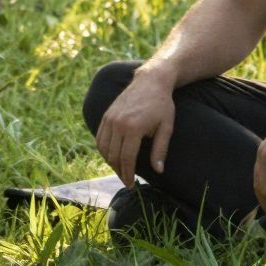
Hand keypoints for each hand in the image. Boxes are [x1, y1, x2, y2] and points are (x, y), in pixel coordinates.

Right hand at [95, 67, 176, 187]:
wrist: (150, 80)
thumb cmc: (162, 104)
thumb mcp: (166, 127)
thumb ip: (160, 150)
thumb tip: (158, 171)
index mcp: (133, 128)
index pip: (127, 158)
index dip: (128, 173)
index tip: (131, 184)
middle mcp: (118, 123)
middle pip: (114, 155)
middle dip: (119, 171)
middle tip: (126, 181)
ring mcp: (109, 118)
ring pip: (104, 148)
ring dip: (110, 162)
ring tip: (120, 169)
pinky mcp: (106, 115)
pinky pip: (99, 137)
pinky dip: (103, 149)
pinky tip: (112, 156)